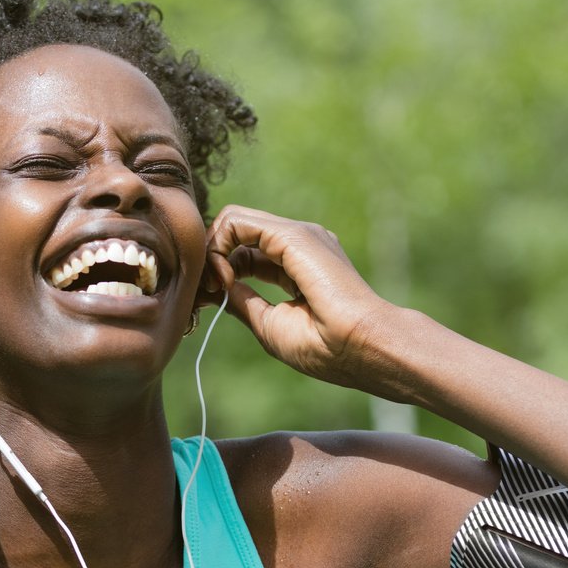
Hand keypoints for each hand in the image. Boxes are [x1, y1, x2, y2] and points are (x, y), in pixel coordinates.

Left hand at [203, 205, 398, 390]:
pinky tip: (226, 278)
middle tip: (205, 293)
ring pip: (232, 221)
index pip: (243, 251)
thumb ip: (243, 300)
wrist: (363, 346)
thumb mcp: (270, 324)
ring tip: (216, 287)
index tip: (211, 301)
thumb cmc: (326, 346)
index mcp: (296, 264)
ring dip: (212, 252)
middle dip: (210, 258)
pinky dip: (218, 246)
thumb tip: (218, 287)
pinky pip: (236, 221)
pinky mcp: (292, 234)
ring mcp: (297, 235)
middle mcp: (298, 243)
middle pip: (235, 233)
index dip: (219, 270)